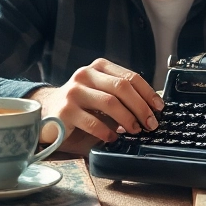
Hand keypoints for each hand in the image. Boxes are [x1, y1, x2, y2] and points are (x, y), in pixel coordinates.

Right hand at [29, 58, 162, 144]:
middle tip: (151, 124)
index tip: (159, 108)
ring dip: (127, 119)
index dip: (148, 93)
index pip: (130, 77)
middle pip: (122, 87)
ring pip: (109, 102)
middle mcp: (85, 75)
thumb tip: (152, 107)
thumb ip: (121, 96)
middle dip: (141, 107)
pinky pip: (93, 121)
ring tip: (135, 130)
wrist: (46, 112)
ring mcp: (74, 91)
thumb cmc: (81, 105)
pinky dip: (107, 131)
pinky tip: (113, 138)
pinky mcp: (65, 110)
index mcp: (99, 67)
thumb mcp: (101, 94)